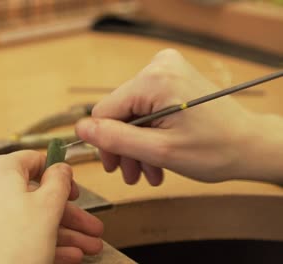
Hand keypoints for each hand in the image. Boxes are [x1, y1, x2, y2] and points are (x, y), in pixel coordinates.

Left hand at [0, 150, 103, 263]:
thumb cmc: (12, 245)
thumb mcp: (49, 206)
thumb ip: (60, 181)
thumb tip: (61, 168)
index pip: (34, 160)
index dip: (59, 175)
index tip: (74, 191)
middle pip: (34, 196)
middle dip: (68, 215)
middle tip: (89, 227)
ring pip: (26, 217)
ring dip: (60, 232)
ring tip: (86, 248)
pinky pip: (12, 233)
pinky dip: (37, 241)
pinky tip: (66, 255)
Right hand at [75, 49, 282, 184]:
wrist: (250, 145)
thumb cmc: (215, 150)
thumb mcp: (159, 151)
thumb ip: (116, 139)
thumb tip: (80, 128)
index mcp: (154, 79)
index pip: (105, 111)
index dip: (105, 142)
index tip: (114, 167)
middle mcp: (158, 66)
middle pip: (120, 112)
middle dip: (125, 148)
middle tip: (132, 175)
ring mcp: (166, 70)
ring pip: (132, 114)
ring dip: (137, 146)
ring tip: (148, 173)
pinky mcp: (172, 78)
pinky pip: (146, 108)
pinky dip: (149, 134)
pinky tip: (156, 159)